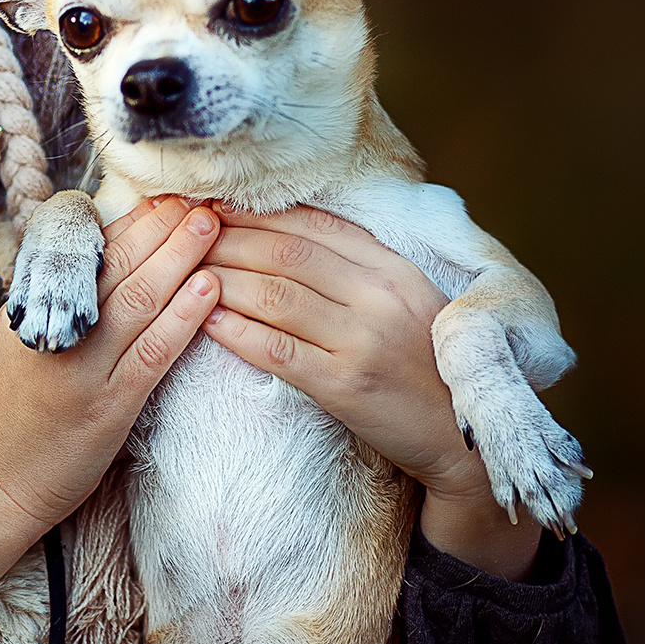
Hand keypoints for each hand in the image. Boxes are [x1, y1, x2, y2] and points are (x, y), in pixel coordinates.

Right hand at [0, 197, 220, 625]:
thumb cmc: (1, 415)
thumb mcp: (12, 342)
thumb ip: (48, 304)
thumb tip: (93, 263)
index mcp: (30, 306)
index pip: (82, 247)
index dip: (127, 219)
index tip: (159, 194)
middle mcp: (55, 327)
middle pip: (117, 262)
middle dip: (161, 223)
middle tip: (197, 192)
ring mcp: (82, 366)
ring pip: (140, 298)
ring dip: (180, 256)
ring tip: (212, 224)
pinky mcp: (108, 408)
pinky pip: (152, 354)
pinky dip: (182, 318)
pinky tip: (208, 291)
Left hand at [199, 205, 543, 580]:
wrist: (460, 438)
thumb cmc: (424, 361)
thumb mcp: (405, 297)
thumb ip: (357, 262)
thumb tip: (285, 222)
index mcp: (393, 269)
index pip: (312, 226)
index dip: (255, 213)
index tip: (213, 205)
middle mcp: (379, 298)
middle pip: (284, 254)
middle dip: (226, 240)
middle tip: (186, 236)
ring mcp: (362, 343)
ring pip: (272, 296)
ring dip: (219, 280)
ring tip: (184, 273)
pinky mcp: (344, 387)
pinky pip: (275, 350)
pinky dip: (234, 331)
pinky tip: (204, 319)